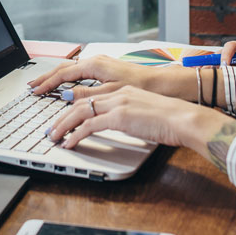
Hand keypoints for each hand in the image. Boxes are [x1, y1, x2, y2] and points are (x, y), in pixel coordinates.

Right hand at [28, 55, 162, 101]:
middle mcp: (95, 60)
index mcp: (94, 65)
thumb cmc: (140, 85)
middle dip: (46, 77)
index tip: (35, 91)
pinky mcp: (105, 67)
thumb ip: (86, 94)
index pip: (63, 74)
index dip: (47, 84)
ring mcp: (100, 62)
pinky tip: (65, 82)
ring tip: (44, 84)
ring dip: (55, 76)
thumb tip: (66, 95)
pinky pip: (79, 70)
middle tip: (32, 86)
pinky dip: (67, 76)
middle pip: (64, 68)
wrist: (161, 82)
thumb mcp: (110, 93)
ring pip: (71, 68)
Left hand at [46, 86, 235, 174]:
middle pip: (80, 102)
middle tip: (51, 129)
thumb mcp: (144, 113)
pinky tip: (69, 143)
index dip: (73, 106)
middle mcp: (118, 94)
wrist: (185, 118)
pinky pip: (89, 125)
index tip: (63, 117)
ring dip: (63, 126)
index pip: (91, 97)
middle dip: (61, 116)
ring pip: (80, 112)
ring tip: (53, 137)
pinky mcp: (119, 116)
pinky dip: (75, 135)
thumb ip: (128, 115)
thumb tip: (119, 123)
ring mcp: (118, 103)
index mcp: (124, 91)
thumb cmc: (172, 119)